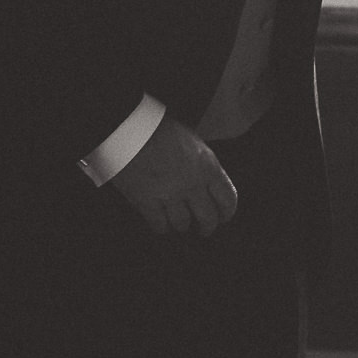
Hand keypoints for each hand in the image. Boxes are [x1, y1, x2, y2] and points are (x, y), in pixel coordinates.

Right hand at [109, 112, 237, 235]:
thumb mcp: (193, 142)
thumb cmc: (160, 129)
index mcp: (208, 167)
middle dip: (207, 226)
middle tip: (204, 229)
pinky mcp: (146, 202)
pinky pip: (159, 224)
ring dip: (182, 226)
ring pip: (183, 223)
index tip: (224, 217)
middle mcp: (192, 184)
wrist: (130, 129)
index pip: (228, 198)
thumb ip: (203, 164)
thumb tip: (207, 180)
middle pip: (208, 217)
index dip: (227, 212)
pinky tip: (161, 225)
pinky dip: (161, 227)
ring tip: (179, 224)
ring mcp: (169, 194)